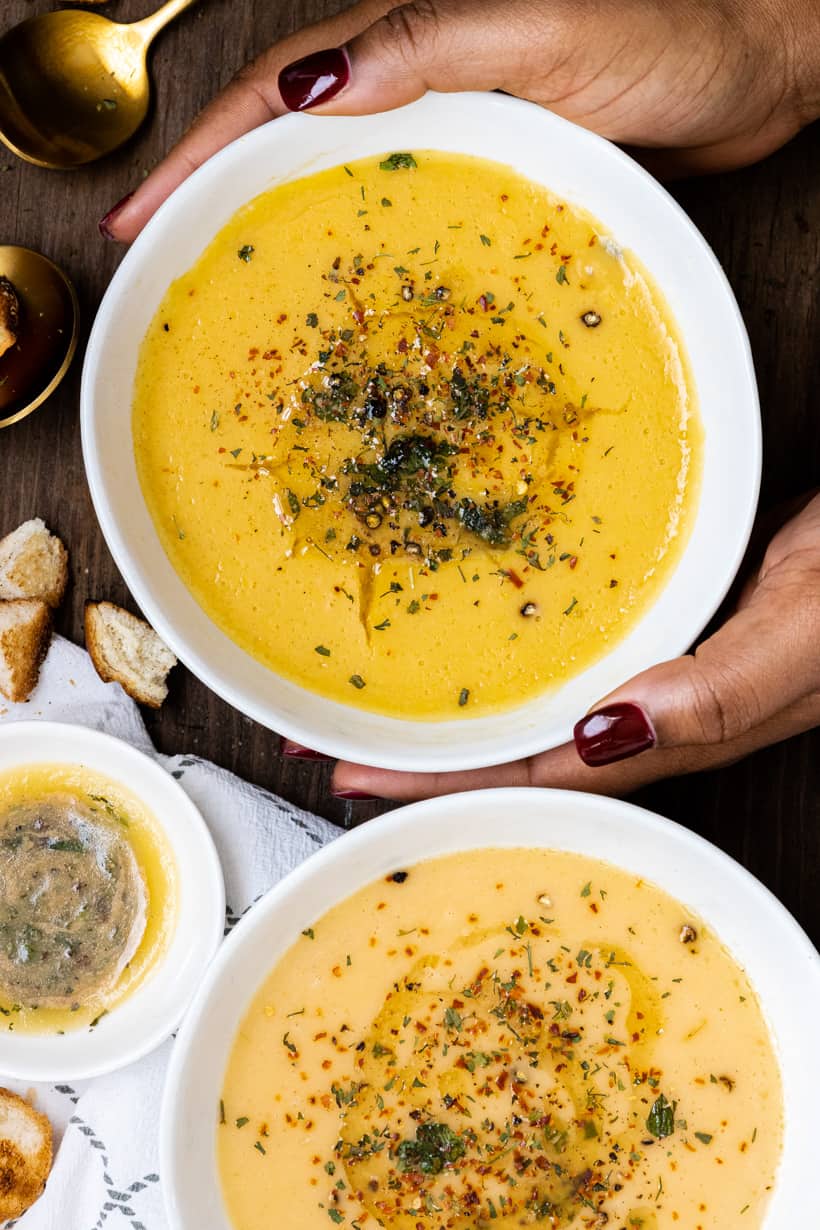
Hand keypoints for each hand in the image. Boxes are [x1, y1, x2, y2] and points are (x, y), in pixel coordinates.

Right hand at [101, 0, 819, 240]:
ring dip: (285, 242)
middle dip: (216, 205)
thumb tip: (310, 83)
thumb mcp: (544, 23)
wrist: (761, 69)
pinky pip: (412, 226)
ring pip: (345, 192)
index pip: (274, 94)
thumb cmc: (676, 26)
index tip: (139, 218)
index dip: (198, 154)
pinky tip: (356, 313)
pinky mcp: (498, 182)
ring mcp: (457, 138)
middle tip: (160, 273)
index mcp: (411, 38)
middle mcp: (421, 89)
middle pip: (288, 148)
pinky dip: (372, 266)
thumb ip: (431, 41)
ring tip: (235, 306)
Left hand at [329, 495, 819, 799]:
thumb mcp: (808, 635)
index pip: (538, 775)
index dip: (443, 782)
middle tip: (329, 752)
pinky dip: (514, 668)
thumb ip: (723, 687)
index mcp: (682, 731)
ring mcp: (666, 672)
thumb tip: (607, 734)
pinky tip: (482, 657)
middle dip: (424, 765)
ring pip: (540, 714)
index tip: (352, 779)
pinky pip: (574, 662)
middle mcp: (662, 716)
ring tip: (379, 715)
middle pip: (519, 758)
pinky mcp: (672, 625)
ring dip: (458, 719)